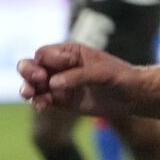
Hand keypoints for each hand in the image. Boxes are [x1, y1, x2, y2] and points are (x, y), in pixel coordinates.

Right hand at [17, 42, 135, 118]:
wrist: (132, 96)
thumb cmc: (120, 77)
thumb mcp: (102, 73)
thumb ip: (78, 76)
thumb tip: (52, 84)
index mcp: (71, 52)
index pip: (45, 53)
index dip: (47, 61)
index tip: (61, 69)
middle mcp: (61, 66)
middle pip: (33, 65)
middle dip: (28, 72)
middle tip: (36, 80)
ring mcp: (59, 84)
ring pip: (34, 84)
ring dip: (28, 88)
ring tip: (29, 95)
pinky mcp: (61, 100)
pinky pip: (42, 100)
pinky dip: (38, 103)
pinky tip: (41, 107)